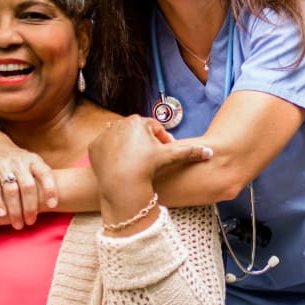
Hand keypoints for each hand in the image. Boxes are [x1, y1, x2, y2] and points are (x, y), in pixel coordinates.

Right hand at [0, 136, 56, 228]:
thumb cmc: (18, 162)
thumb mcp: (32, 163)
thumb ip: (41, 179)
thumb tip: (57, 202)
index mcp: (33, 160)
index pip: (45, 174)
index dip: (50, 189)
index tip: (52, 206)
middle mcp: (19, 162)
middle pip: (28, 186)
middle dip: (30, 207)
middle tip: (30, 222)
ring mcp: (3, 165)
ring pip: (11, 190)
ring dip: (15, 209)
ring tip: (18, 224)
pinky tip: (2, 215)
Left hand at [89, 115, 212, 195]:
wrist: (121, 183)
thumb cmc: (147, 168)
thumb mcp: (169, 157)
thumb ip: (189, 151)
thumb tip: (210, 152)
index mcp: (139, 121)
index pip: (153, 128)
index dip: (160, 140)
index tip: (162, 152)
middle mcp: (120, 123)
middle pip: (136, 132)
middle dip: (144, 143)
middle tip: (149, 160)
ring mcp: (105, 134)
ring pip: (120, 139)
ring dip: (127, 148)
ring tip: (135, 164)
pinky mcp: (94, 146)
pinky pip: (105, 149)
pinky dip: (111, 155)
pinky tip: (119, 166)